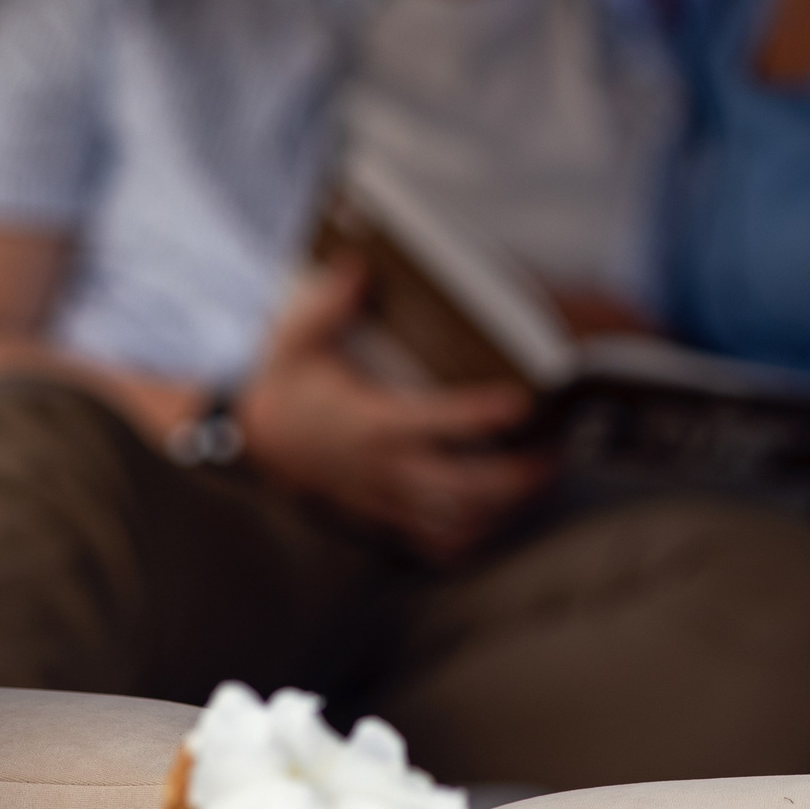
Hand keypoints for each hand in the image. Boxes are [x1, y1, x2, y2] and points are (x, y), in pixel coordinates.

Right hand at [238, 258, 543, 562]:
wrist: (252, 438)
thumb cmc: (286, 383)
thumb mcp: (298, 337)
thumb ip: (330, 303)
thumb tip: (360, 267)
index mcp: (369, 423)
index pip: (435, 423)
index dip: (480, 414)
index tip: (522, 401)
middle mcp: (382, 468)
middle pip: (462, 488)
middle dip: (516, 477)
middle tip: (557, 452)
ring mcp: (384, 498)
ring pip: (456, 521)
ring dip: (506, 508)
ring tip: (545, 480)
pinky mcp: (383, 515)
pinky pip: (434, 542)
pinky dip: (473, 534)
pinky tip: (503, 516)